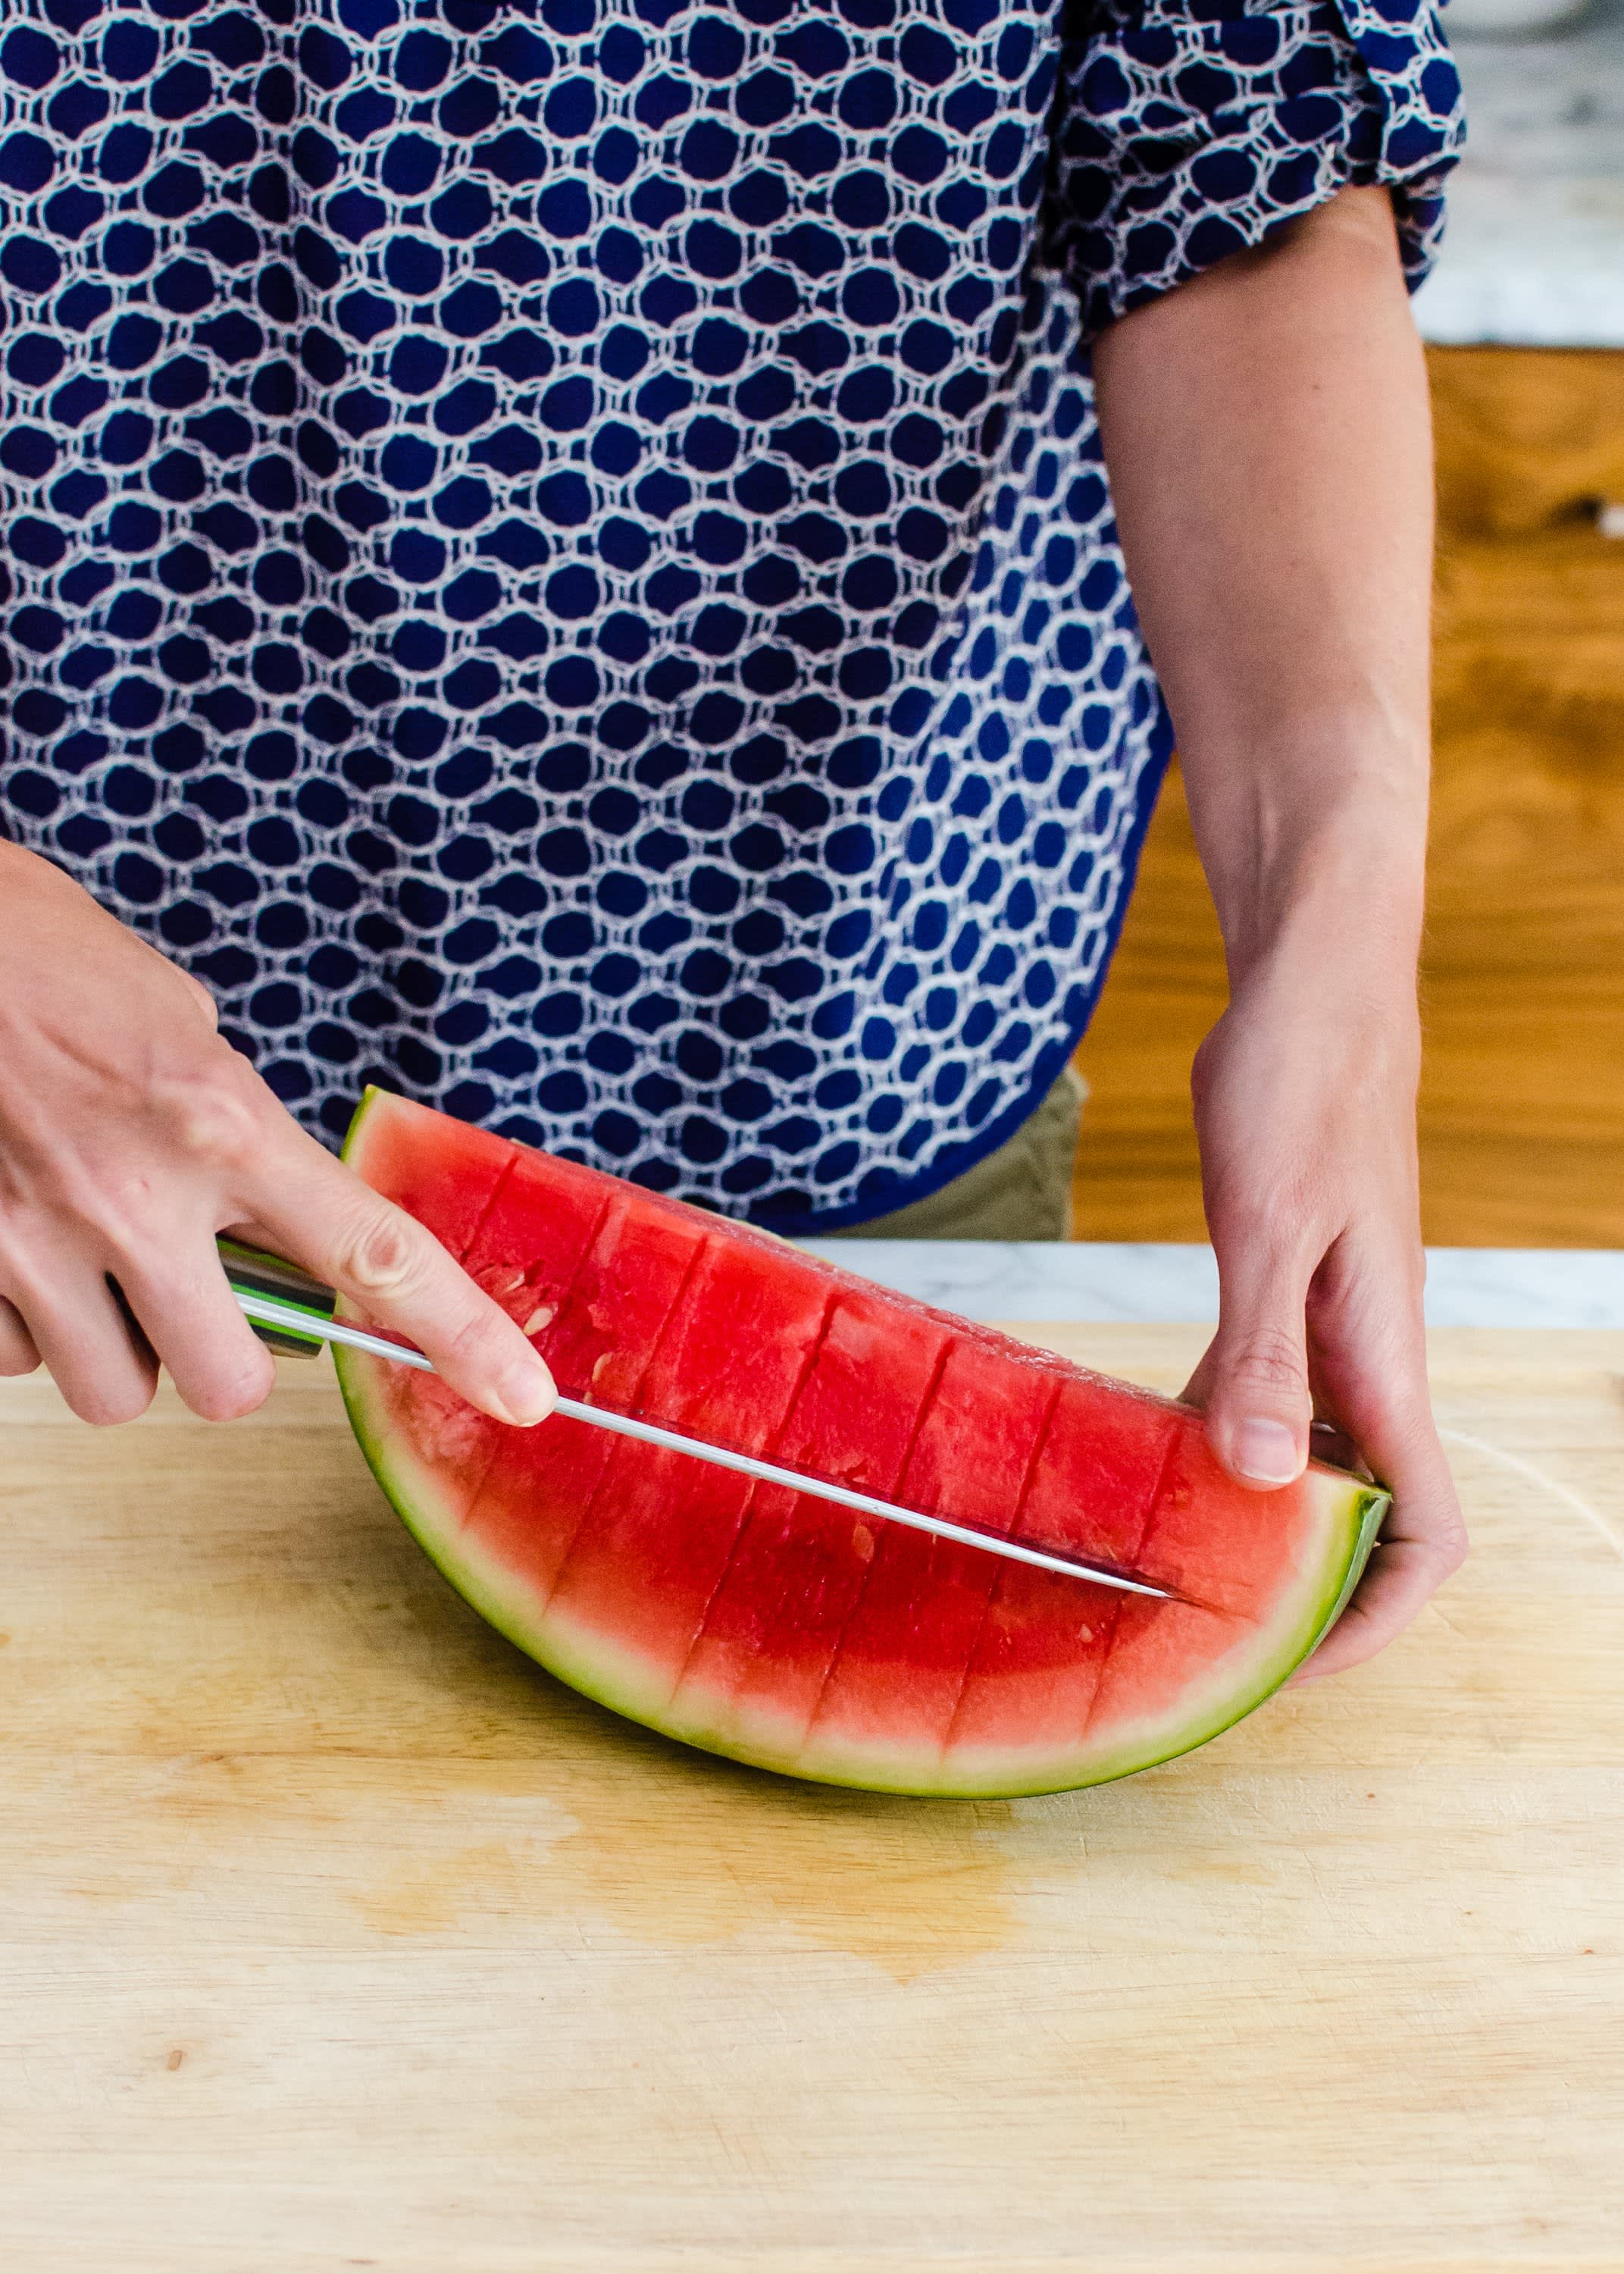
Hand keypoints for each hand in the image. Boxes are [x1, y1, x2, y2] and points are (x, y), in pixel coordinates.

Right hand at [0, 844, 555, 1428]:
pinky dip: (30, 1327)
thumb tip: (277, 1229)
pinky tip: (23, 1249)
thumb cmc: (50, 961)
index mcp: (222, 1123)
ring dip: (120, 1350)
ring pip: (117, 1393)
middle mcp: (137, 1195)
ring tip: (94, 1262)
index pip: (372, 1254)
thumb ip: (243, 1138)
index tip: (522, 1395)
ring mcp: (35, 1239)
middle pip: (229, 1385)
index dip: (461, 1337)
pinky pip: (19, 1364)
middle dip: (223, 1357)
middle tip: (198, 1291)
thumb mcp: (185, 1029)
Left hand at [1180, 940, 1466, 1679]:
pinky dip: (1216, 1437)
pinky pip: (1263, 1395)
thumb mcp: (1266, 1224)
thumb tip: (1266, 1482)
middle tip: (1201, 1639)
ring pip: (1309, 1460)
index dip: (1371, 1617)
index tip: (1291, 1667)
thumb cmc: (1300, 1088)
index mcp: (1383, 1359)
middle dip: (1299, 1591)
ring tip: (1163, 1568)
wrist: (1313, 991)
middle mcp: (1368, 1359)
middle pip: (1366, 1518)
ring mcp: (1331, 1326)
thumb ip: (1264, 1354)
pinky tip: (1144, 1453)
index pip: (1424, 1532)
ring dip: (1251, 1519)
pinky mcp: (1288, 1288)